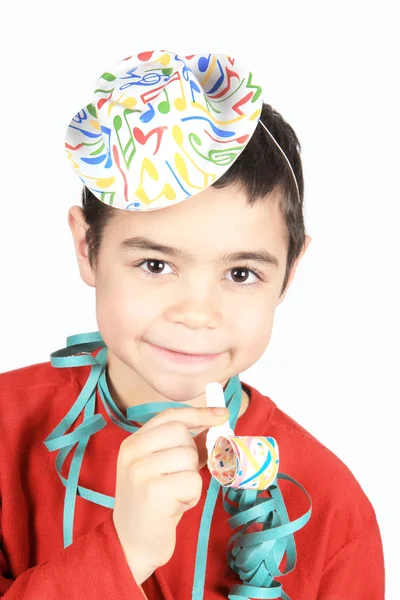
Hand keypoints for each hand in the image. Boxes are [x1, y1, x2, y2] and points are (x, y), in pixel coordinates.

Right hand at [112, 405, 228, 584]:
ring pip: (190, 458)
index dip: (199, 413)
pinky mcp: (154, 492)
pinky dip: (192, 496)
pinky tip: (176, 506)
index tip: (222, 415)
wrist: (131, 545)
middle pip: (182, 434)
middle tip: (179, 477)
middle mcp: (132, 452)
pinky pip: (193, 481)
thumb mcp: (161, 468)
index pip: (170, 415)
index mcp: (133, 442)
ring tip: (175, 494)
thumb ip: (184, 445)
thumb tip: (214, 423)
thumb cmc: (152, 504)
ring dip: (191, 479)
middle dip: (192, 455)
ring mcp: (140, 471)